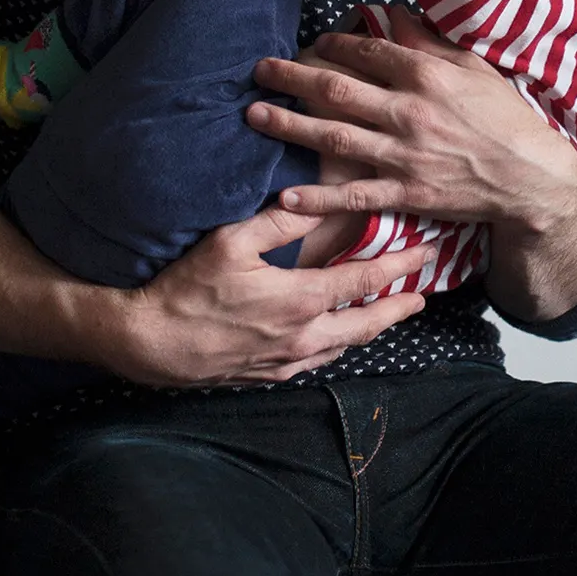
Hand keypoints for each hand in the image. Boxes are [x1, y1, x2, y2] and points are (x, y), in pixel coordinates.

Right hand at [93, 202, 431, 386]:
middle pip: (368, 323)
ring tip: (388, 313)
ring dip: (371, 327)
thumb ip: (279, 222)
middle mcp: (304, 336)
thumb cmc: (187, 289)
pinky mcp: (271, 376)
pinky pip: (319, 360)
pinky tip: (338, 336)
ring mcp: (289, 361)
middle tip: (422, 295)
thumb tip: (315, 200)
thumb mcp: (231, 242)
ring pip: (345, 344)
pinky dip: (339, 344)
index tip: (425, 254)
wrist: (151, 344)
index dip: (400, 266)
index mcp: (301, 300)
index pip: (365, 280)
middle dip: (399, 308)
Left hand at [247, 32, 576, 237]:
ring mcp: (406, 155)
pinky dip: (319, 198)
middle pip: (336, 89)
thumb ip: (432, 42)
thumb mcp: (476, 69)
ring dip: (289, 125)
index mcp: (427, 76)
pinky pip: (355, 195)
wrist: (533, 179)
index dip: (334, 44)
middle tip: (259, 70)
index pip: (367, 50)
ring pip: (334, 137)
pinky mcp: (408, 193)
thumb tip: (395, 13)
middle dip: (291, 77)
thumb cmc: (508, 120)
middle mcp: (410, 112)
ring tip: (254, 116)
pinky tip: (285, 197)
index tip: (315, 43)